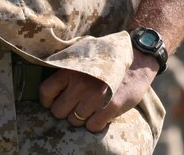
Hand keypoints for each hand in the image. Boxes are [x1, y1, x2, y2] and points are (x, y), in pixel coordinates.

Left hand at [39, 53, 157, 132]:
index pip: (45, 91)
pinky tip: (101, 115)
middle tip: (76, 107)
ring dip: (81, 119)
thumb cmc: (108, 58)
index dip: (48, 101)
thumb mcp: (84, 55)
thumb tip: (52, 82)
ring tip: (91, 110)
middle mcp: (79, 84)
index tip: (55, 102)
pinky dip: (95, 124)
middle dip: (66, 112)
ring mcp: (94, 97)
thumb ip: (67, 67)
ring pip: (75, 121)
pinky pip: (93, 127)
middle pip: (58, 111)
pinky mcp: (110, 107)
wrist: (138, 59)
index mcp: (70, 70)